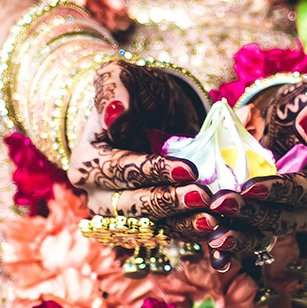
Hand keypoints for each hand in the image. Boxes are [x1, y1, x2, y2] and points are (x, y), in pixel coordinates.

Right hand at [67, 60, 218, 240]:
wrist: (152, 113)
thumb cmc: (134, 92)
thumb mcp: (119, 75)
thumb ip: (112, 88)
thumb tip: (114, 114)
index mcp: (88, 162)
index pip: (120, 170)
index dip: (153, 170)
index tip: (187, 168)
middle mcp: (101, 194)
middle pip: (133, 205)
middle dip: (169, 201)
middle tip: (203, 196)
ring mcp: (124, 213)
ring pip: (152, 226)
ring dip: (183, 224)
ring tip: (214, 221)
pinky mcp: (150, 222)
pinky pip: (169, 232)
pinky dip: (192, 232)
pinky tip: (218, 229)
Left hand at [205, 75, 306, 269]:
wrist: (296, 117)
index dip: (280, 190)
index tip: (250, 186)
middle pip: (287, 219)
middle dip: (254, 215)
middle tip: (220, 204)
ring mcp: (290, 213)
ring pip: (268, 233)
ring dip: (241, 237)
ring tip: (214, 236)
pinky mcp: (268, 214)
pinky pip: (251, 233)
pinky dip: (233, 241)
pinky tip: (211, 248)